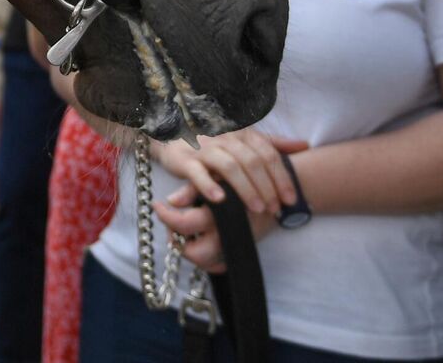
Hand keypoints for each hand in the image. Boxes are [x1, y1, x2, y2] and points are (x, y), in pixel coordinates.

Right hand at [151, 130, 309, 218]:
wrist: (172, 132)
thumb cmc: (213, 140)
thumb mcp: (244, 139)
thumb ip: (273, 144)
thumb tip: (305, 145)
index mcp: (243, 133)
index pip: (268, 154)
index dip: (281, 177)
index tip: (291, 199)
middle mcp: (226, 138)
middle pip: (252, 162)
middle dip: (267, 188)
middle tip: (276, 210)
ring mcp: (205, 148)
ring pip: (230, 167)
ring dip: (246, 189)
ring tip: (257, 210)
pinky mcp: (184, 159)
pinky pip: (198, 173)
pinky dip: (209, 186)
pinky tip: (220, 201)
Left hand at [152, 182, 276, 273]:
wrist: (283, 191)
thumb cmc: (246, 178)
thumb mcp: (220, 177)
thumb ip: (194, 189)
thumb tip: (171, 200)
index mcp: (222, 216)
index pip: (184, 225)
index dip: (167, 217)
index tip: (159, 206)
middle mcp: (231, 237)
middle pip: (194, 254)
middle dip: (179, 241)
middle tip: (171, 224)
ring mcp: (237, 248)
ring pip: (207, 262)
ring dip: (192, 248)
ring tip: (186, 230)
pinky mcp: (242, 252)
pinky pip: (219, 264)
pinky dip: (208, 255)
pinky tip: (202, 238)